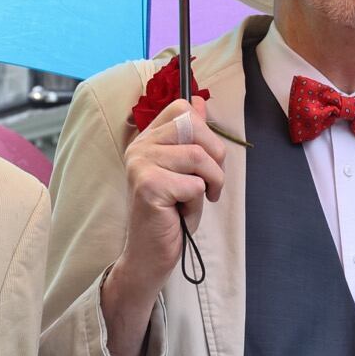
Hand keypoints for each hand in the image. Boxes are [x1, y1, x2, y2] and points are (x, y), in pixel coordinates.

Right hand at [100, 96, 226, 355]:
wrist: (150, 254)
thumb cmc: (170, 213)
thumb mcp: (183, 170)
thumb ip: (190, 136)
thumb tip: (199, 100)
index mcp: (147, 139)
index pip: (182, 108)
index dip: (204, 129)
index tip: (205, 156)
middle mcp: (139, 147)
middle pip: (195, 127)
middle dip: (215, 158)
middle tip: (208, 184)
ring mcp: (141, 165)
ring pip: (200, 157)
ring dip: (209, 185)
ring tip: (195, 201)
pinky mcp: (148, 186)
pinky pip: (195, 185)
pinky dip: (198, 204)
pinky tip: (181, 214)